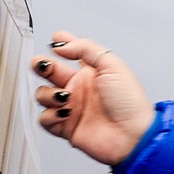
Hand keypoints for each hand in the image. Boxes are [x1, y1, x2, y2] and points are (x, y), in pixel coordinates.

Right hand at [31, 34, 155, 166]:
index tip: (55, 39)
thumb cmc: (130, 104)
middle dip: (41, 65)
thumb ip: (87, 50)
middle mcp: (79, 89)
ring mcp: (71, 107)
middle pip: (50, 72)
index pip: (72, 54)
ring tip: (64, 96)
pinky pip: (44, 118)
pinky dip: (49, 115)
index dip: (61, 45)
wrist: (132, 135)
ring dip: (48, 93)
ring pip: (43, 94)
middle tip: (43, 65)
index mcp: (92, 74)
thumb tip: (63, 45)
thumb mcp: (113, 67)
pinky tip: (64, 113)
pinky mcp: (65, 126)